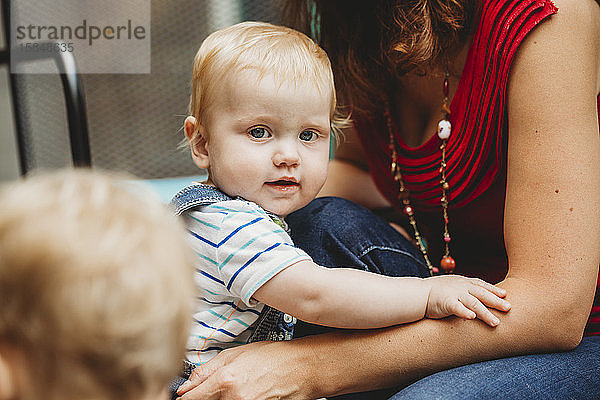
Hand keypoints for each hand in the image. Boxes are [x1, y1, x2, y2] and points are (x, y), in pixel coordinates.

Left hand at [176, 341, 312, 399]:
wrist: (304, 368)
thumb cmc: (275, 356)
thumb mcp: (236, 353)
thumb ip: (206, 371)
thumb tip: (185, 387)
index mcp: (226, 381)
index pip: (191, 399)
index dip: (186, 398)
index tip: (186, 396)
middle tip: (213, 392)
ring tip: (234, 390)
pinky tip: (243, 395)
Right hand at [424, 275, 510, 326]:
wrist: (417, 294)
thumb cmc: (435, 292)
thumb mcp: (453, 286)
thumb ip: (465, 290)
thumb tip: (479, 297)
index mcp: (462, 282)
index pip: (481, 285)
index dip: (494, 289)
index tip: (505, 294)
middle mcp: (460, 286)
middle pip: (482, 294)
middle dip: (496, 301)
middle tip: (509, 308)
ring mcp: (453, 294)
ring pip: (473, 303)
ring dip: (485, 313)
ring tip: (495, 322)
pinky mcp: (445, 302)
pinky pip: (457, 307)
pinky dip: (464, 312)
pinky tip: (472, 317)